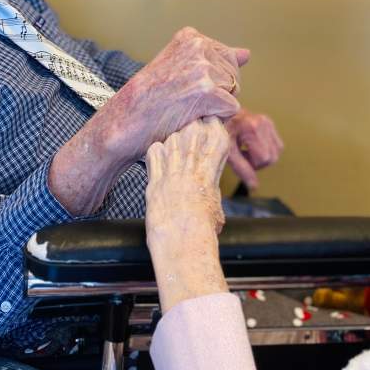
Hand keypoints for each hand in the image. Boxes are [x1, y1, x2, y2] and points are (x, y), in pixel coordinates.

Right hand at [98, 26, 247, 162]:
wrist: (126, 119)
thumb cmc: (150, 97)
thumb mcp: (179, 66)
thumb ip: (214, 58)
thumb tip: (247, 54)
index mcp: (191, 37)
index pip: (226, 57)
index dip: (212, 79)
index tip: (186, 86)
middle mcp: (199, 47)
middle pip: (233, 74)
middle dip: (218, 92)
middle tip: (187, 100)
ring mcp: (204, 68)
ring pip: (234, 91)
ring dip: (217, 105)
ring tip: (188, 107)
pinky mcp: (209, 92)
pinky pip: (231, 108)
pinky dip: (217, 118)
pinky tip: (193, 116)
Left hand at [145, 117, 230, 311]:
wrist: (185, 244)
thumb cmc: (203, 230)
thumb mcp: (215, 203)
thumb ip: (209, 186)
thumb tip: (206, 185)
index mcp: (212, 168)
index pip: (214, 129)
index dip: (210, 124)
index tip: (207, 128)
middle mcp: (193, 165)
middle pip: (192, 127)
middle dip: (190, 128)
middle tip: (188, 135)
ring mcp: (173, 171)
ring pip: (172, 137)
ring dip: (173, 141)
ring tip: (175, 151)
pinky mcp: (155, 181)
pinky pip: (153, 152)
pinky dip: (156, 153)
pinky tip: (159, 161)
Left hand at [226, 109, 283, 189]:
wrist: (219, 114)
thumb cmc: (220, 132)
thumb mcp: (228, 152)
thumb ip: (242, 169)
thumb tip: (254, 187)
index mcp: (251, 129)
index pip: (264, 159)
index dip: (253, 165)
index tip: (241, 157)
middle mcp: (263, 123)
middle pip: (272, 157)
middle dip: (259, 162)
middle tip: (244, 155)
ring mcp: (268, 122)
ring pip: (277, 152)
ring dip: (264, 157)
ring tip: (248, 150)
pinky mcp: (269, 123)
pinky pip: (277, 145)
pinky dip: (267, 150)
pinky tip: (254, 146)